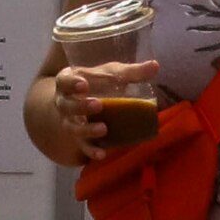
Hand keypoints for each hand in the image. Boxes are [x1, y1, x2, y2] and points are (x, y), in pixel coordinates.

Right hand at [28, 59, 157, 164]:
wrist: (80, 101)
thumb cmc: (96, 82)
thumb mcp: (110, 73)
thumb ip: (130, 72)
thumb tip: (155, 66)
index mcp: (68, 82)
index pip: (64, 81)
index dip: (71, 83)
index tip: (84, 84)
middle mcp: (65, 103)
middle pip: (67, 106)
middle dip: (81, 106)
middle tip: (98, 104)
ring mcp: (70, 122)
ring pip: (73, 128)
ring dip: (87, 130)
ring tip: (103, 129)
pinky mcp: (78, 139)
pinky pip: (82, 146)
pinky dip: (91, 151)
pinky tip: (102, 154)